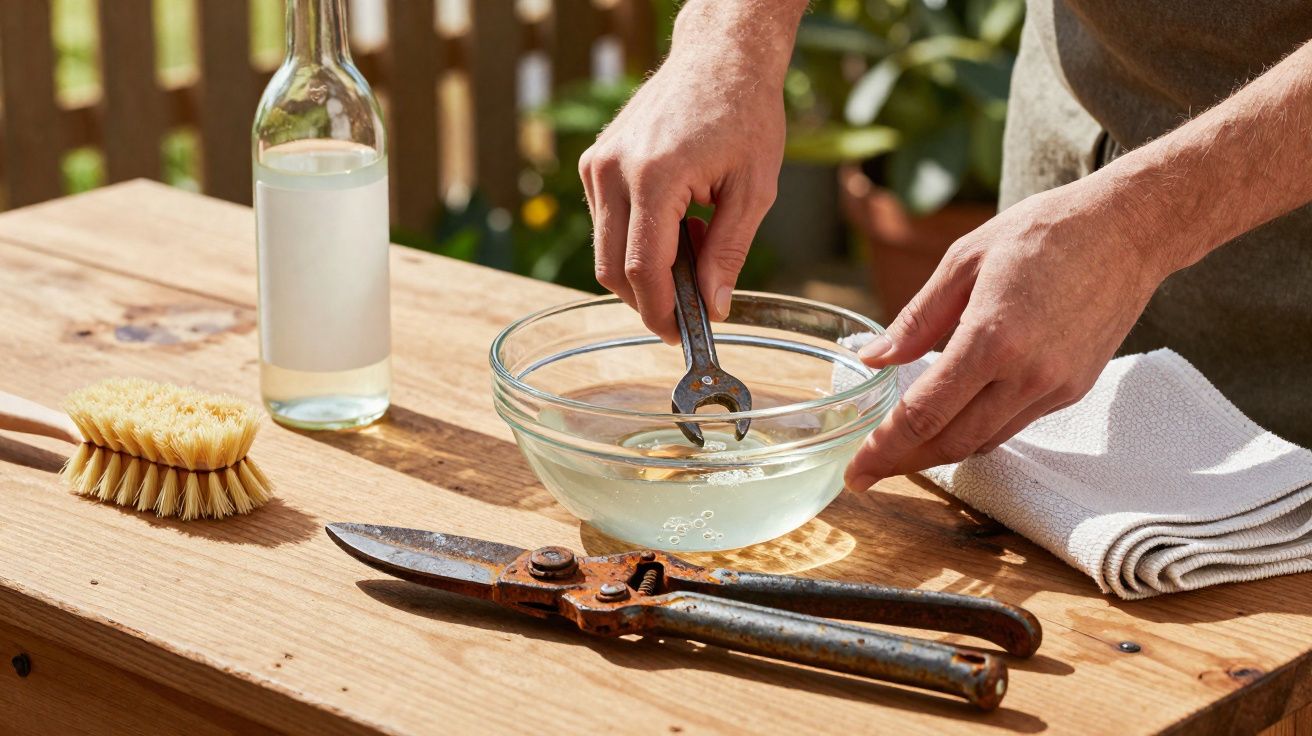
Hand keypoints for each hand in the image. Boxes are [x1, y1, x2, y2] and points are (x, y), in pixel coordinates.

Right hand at [579, 1, 801, 341]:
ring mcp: (598, 165)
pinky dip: (637, 241)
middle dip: (648, 301)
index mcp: (654, 176)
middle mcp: (614, 170)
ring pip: (606, 250)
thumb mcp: (754, 189)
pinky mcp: (595, 162)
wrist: (720, 56)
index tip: (680, 336)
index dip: (660, 312)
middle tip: (688, 314)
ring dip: (646, 269)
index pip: (643, 268)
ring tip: (696, 247)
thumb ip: (730, 252)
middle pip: (612, 268)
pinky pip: (607, 224)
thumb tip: (714, 306)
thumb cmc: (745, 113)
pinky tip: (679, 225)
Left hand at [844, 181, 1169, 489]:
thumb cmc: (1043, 233)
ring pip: (985, 441)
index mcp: (990, 339)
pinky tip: (953, 421)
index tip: (858, 473)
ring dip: (940, 452)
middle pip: (952, 442)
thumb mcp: (964, 260)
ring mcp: (1054, 388)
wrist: (1127, 231)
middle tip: (869, 470)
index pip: (924, 413)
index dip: (884, 449)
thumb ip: (916, 319)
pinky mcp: (1072, 390)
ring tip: (902, 450)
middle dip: (905, 462)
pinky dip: (977, 430)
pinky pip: (1014, 425)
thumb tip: (873, 357)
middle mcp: (1026, 375)